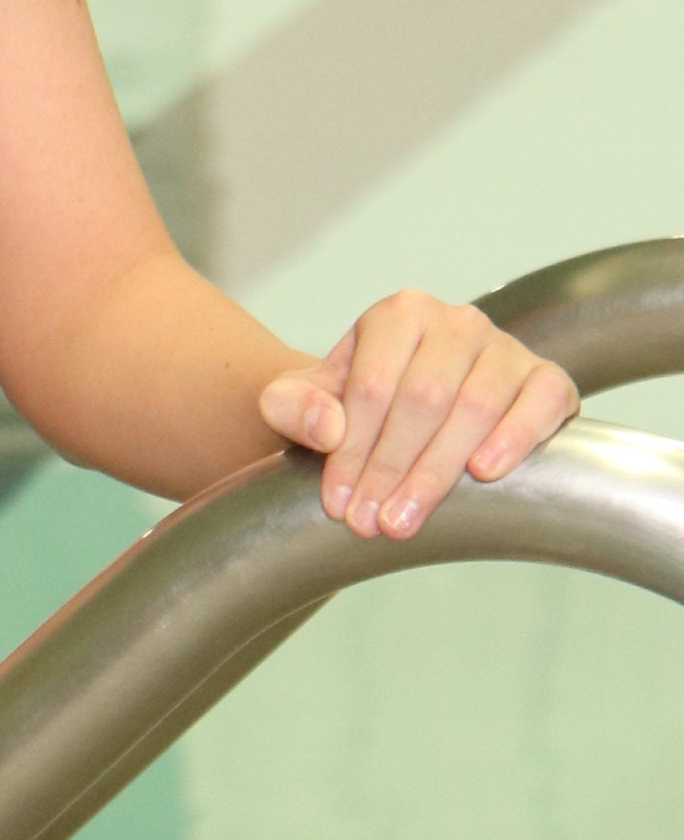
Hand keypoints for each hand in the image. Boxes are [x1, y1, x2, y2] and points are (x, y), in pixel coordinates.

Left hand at [258, 290, 578, 540]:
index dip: (353, 449)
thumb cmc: (356, 404)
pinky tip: (484, 474)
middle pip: (422, 399)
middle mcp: (456, 322)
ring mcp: (505, 347)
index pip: (372, 386)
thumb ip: (291, 405)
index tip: (339, 502)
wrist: (409, 405)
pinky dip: (515, 437)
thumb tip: (327, 429)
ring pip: (474, 407)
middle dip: (391, 469)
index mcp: (397, 315)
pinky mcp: (547, 378)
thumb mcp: (306, 400)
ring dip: (437, 472)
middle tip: (371, 524)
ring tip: (405, 519)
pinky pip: (540, 402)